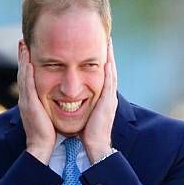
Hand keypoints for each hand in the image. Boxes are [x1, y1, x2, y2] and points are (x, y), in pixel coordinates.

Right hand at [17, 42, 55, 163]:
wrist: (42, 147)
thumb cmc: (48, 135)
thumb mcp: (48, 117)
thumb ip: (49, 107)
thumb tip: (58, 100)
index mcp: (30, 102)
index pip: (28, 79)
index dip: (27, 65)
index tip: (29, 51)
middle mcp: (25, 99)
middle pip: (23, 73)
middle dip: (22, 57)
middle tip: (22, 42)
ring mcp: (25, 100)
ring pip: (22, 75)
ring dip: (22, 58)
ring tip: (23, 44)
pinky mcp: (29, 103)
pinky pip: (26, 82)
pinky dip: (26, 69)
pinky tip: (28, 58)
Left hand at [81, 39, 117, 162]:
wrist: (96, 146)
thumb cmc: (88, 135)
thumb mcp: (85, 115)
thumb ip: (82, 105)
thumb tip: (72, 99)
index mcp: (103, 99)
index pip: (104, 76)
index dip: (102, 61)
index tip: (99, 47)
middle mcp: (109, 97)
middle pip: (110, 70)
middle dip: (109, 54)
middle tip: (107, 37)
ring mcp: (110, 99)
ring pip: (111, 73)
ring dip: (110, 56)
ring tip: (108, 41)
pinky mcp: (107, 103)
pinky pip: (109, 82)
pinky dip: (109, 70)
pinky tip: (107, 58)